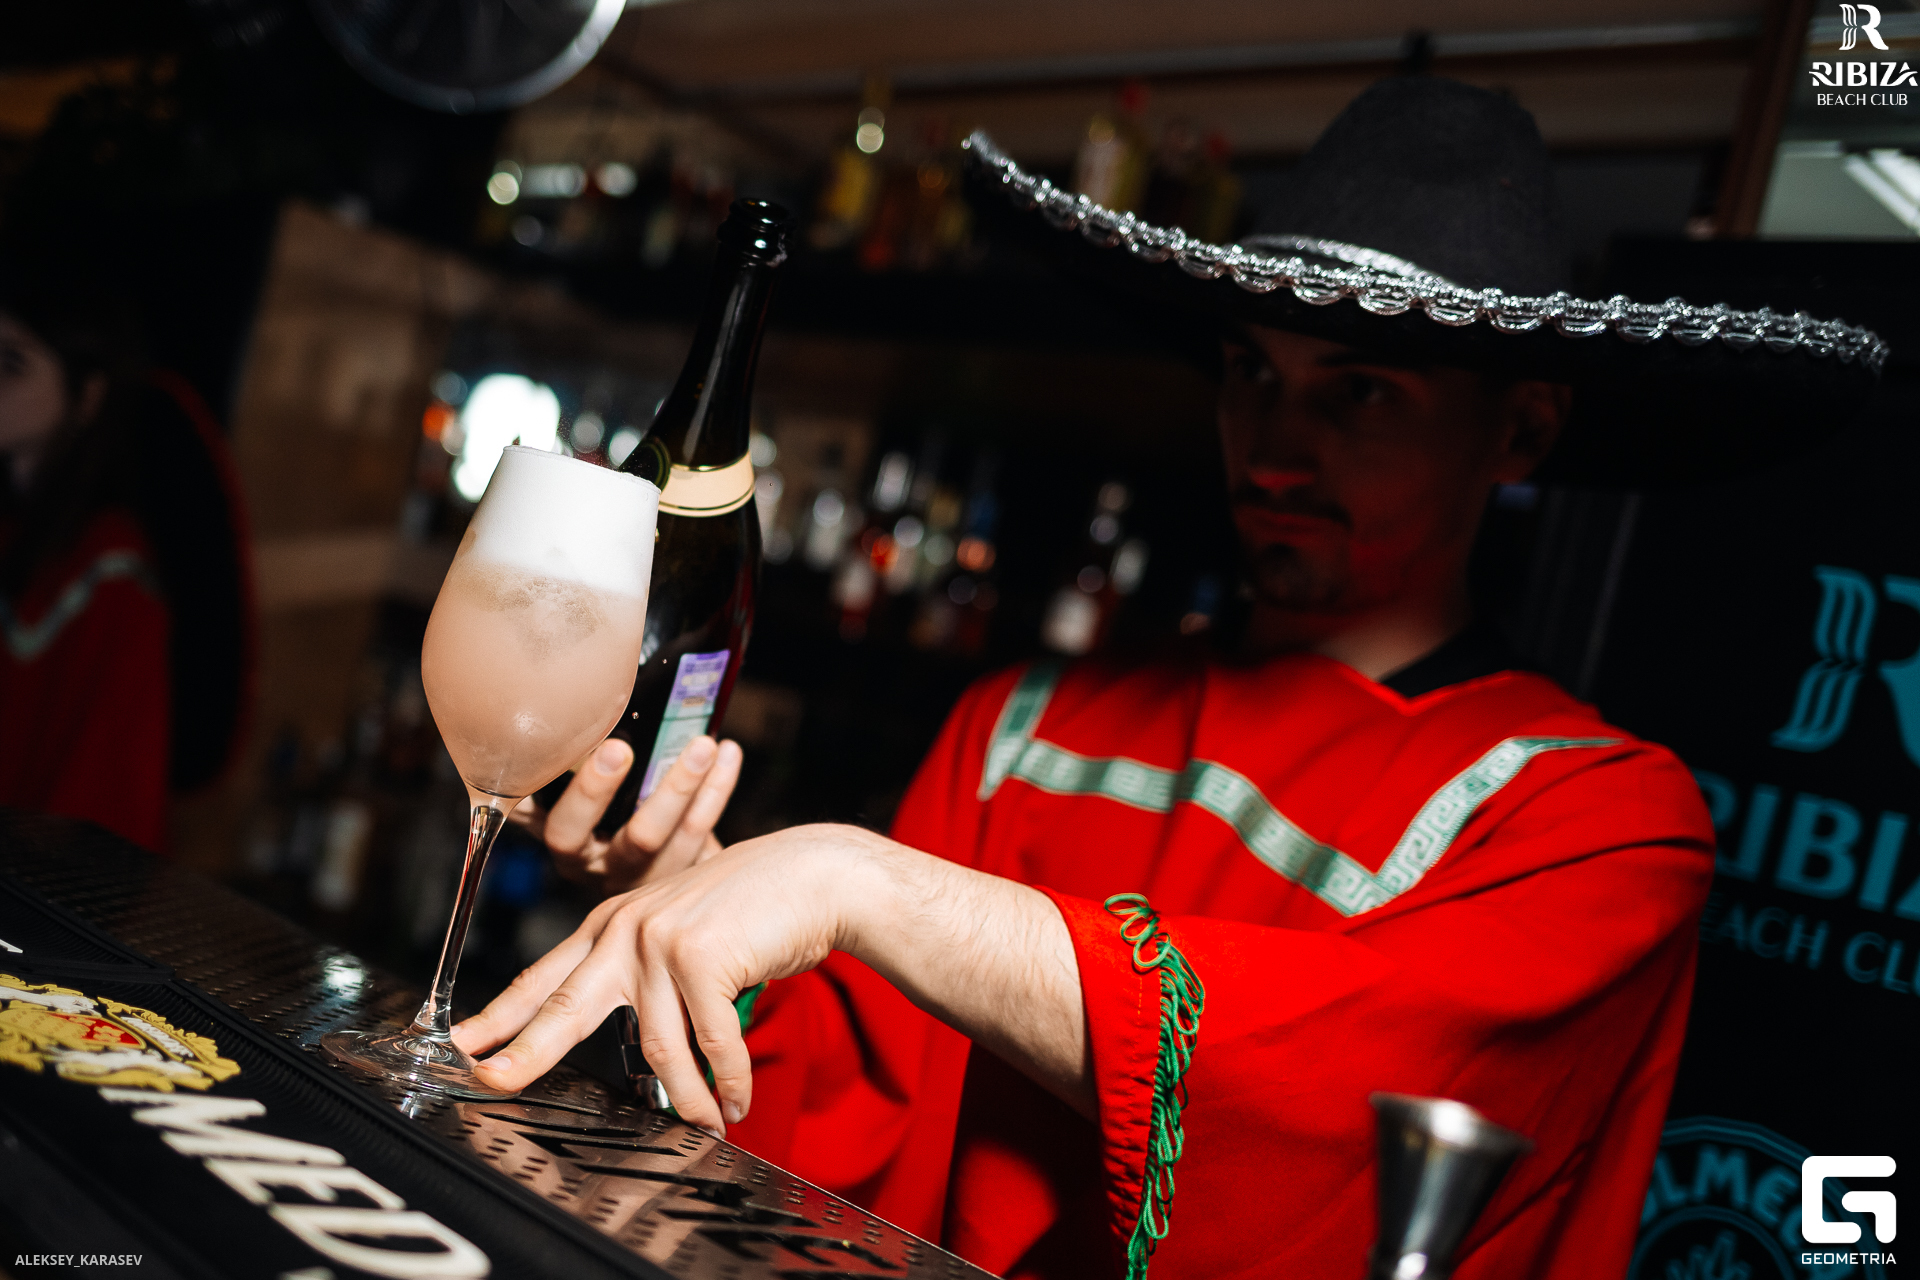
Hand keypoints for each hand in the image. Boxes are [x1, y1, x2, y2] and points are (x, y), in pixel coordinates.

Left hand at [451, 824, 1090, 1134]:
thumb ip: (649, 971)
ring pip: (658, 1047)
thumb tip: (638, 1039)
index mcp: (616, 921)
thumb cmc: (759, 908)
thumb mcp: (687, 930)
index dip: (504, 1013)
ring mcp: (661, 940)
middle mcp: (628, 927)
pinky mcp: (701, 957)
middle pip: (565, 1006)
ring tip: (706, 1126)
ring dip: (687, 1099)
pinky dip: (726, 1082)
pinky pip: (709, 1045)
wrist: (818, 875)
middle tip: (492, 1084)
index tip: (466, 1047)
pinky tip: (735, 1103)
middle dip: (525, 1053)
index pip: (547, 975)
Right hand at [510, 735, 742, 896]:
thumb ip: (560, 768)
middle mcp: (604, 868)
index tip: (607, 748)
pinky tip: (728, 754)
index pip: (565, 827)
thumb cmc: (596, 817)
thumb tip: (562, 698)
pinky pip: (701, 834)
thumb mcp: (565, 798)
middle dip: (633, 793)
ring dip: (687, 787)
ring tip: (704, 743)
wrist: (639, 870)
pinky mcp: (682, 876)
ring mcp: (646, 876)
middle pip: (626, 839)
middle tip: (625, 747)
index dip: (585, 794)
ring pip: (670, 838)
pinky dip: (717, 791)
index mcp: (569, 847)